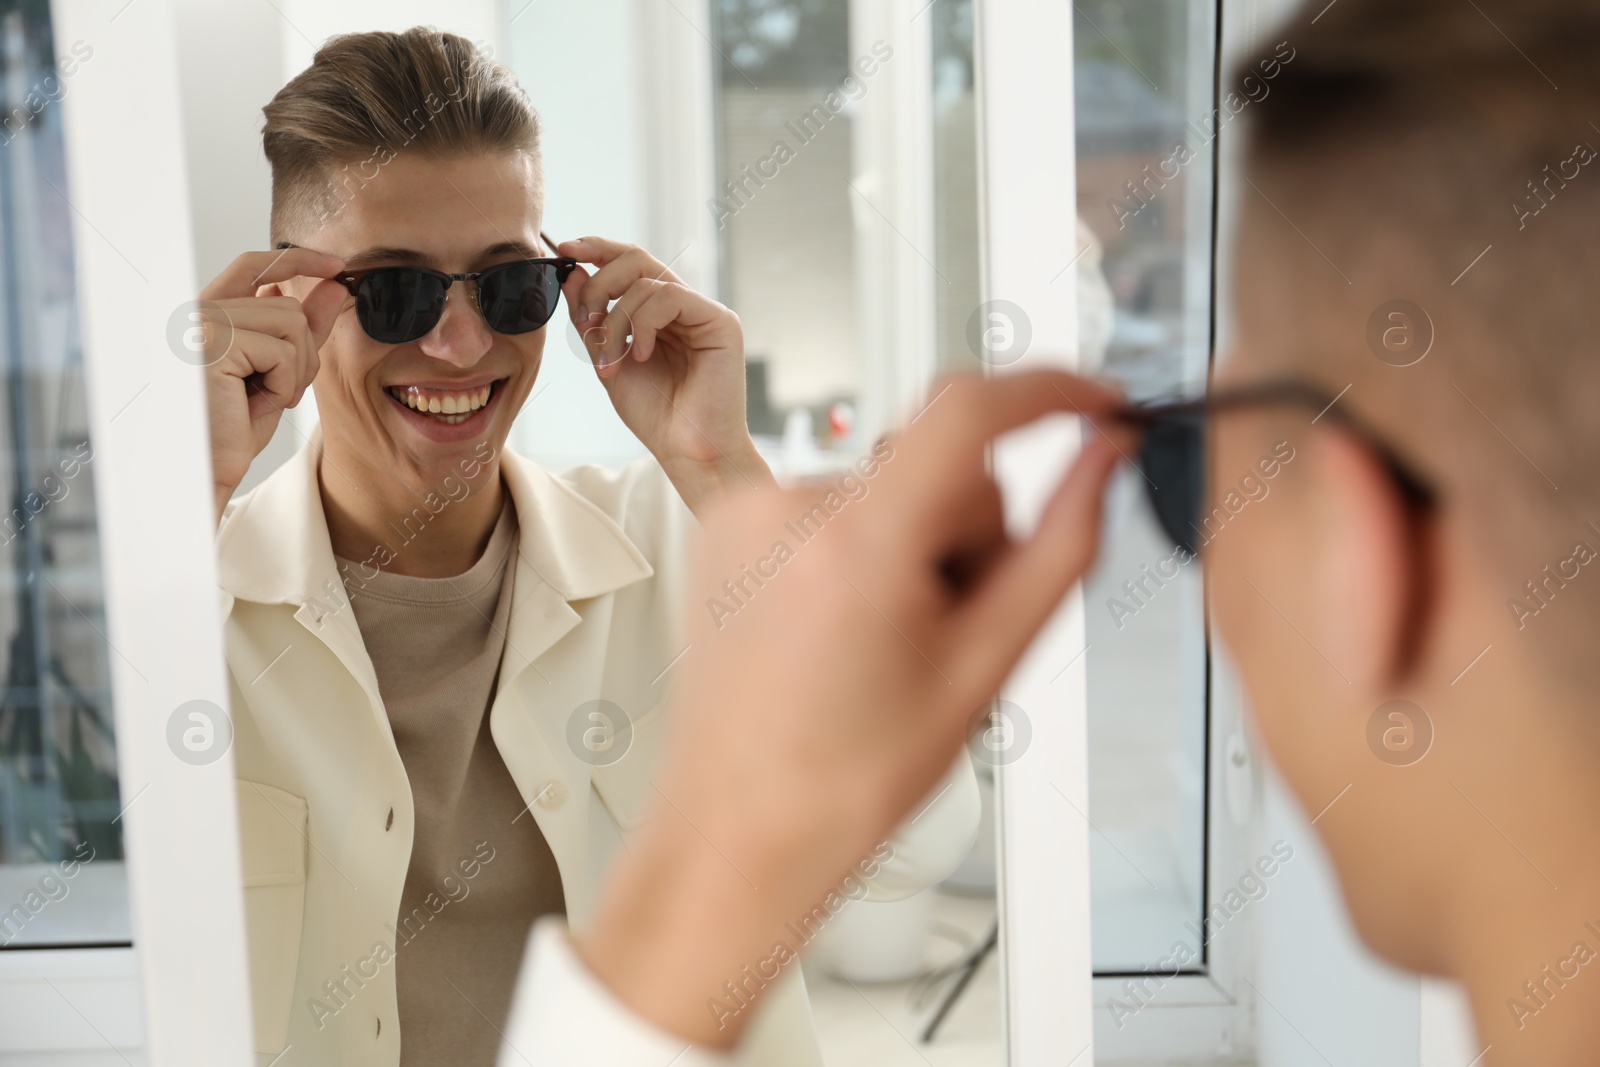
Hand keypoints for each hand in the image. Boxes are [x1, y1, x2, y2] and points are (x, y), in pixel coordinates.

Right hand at [199, 248, 346, 521]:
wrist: (205, 470)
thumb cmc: (232, 427)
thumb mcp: (279, 371)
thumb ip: (304, 328)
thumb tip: (334, 287)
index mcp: (205, 311)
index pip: (253, 265)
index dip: (297, 259)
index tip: (336, 267)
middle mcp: (194, 309)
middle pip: (287, 305)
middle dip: (301, 354)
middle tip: (275, 392)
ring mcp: (199, 323)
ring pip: (291, 324)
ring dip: (292, 372)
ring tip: (258, 398)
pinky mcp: (211, 344)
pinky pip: (282, 352)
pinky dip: (283, 385)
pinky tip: (253, 404)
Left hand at [558, 237, 772, 512]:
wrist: (687, 451)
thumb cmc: (655, 414)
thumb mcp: (607, 360)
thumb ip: (591, 320)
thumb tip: (572, 272)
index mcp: (660, 313)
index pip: (629, 264)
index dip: (598, 249)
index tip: (565, 248)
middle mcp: (684, 306)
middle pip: (637, 259)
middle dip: (600, 283)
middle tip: (586, 322)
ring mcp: (703, 312)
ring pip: (647, 280)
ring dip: (615, 319)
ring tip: (612, 359)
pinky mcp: (721, 322)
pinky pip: (670, 296)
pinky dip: (644, 324)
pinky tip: (641, 355)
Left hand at [578, 369, 1125, 1047]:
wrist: (740, 828)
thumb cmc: (845, 778)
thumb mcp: (985, 667)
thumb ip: (1062, 548)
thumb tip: (1102, 460)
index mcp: (856, 543)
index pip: (969, 410)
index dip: (1051, 392)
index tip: (1094, 404)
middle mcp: (786, 509)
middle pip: (940, 464)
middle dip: (969, 532)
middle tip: (947, 627)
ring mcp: (746, 511)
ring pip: (891, 483)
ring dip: (913, 543)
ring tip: (882, 638)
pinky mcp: (726, 519)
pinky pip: (833, 498)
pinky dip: (859, 543)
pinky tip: (841, 622)